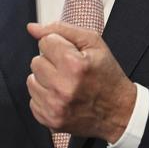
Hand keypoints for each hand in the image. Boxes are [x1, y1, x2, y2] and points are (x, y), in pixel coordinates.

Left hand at [26, 22, 135, 142]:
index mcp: (74, 65)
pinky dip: (45, 96)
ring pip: (31, 80)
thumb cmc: (106, 75)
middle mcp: (63, 87)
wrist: (117, 111)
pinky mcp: (49, 119)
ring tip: (65, 83)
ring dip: (46, 79)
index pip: (45, 42)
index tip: (71, 54)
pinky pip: (33, 99)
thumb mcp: (93, 43)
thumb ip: (61, 29)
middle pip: (36, 61)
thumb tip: (32, 28)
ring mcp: (55, 106)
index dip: (59, 45)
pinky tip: (61, 96)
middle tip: (70, 69)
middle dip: (51, 62)